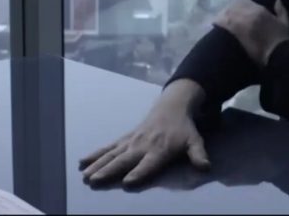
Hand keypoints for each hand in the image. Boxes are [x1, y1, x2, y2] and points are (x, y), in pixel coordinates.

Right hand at [79, 97, 209, 186]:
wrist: (172, 106)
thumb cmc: (183, 129)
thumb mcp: (195, 141)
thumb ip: (198, 155)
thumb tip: (206, 167)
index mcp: (160, 149)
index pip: (148, 164)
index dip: (139, 173)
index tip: (127, 182)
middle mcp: (142, 146)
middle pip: (124, 160)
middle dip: (109, 171)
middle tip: (94, 181)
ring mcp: (131, 141)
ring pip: (112, 155)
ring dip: (97, 165)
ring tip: (85, 176)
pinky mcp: (124, 139)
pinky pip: (108, 147)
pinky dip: (94, 154)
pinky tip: (82, 162)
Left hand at [214, 0, 288, 65]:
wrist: (278, 55)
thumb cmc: (282, 40)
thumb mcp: (285, 23)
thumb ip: (281, 10)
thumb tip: (277, 0)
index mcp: (261, 10)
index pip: (244, 2)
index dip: (237, 5)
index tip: (233, 8)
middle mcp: (250, 14)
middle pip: (233, 7)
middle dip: (228, 10)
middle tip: (224, 15)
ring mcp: (243, 23)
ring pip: (228, 14)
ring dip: (222, 15)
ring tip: (218, 19)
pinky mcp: (237, 33)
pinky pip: (225, 24)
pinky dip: (219, 23)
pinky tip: (215, 24)